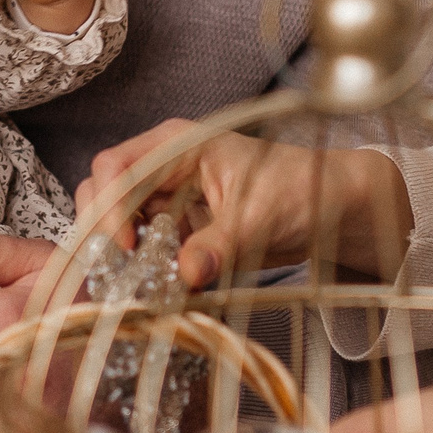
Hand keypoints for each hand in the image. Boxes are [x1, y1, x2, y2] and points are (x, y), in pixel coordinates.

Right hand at [78, 121, 411, 286]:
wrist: (331, 206)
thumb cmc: (300, 190)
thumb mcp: (260, 216)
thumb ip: (220, 244)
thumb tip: (186, 272)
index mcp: (178, 145)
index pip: (116, 166)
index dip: (110, 206)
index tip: (127, 248)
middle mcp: (163, 166)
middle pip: (103, 190)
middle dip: (102, 231)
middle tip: (118, 274)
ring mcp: (166, 196)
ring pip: (116, 220)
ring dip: (118, 253)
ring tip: (135, 285)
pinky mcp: (175, 225)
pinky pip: (141, 245)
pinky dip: (140, 267)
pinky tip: (154, 286)